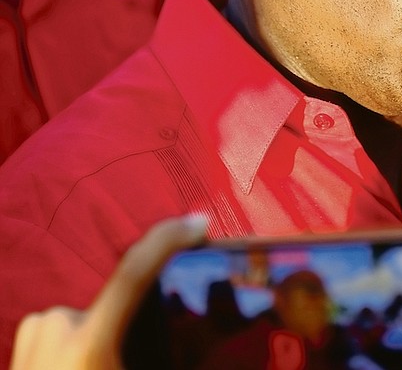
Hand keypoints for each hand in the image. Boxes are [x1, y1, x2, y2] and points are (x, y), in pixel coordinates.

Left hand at [9, 215, 207, 369]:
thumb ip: (159, 360)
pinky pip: (64, 328)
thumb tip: (203, 363)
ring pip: (89, 317)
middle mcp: (58, 327)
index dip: (168, 239)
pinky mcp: (21, 339)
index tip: (200, 223)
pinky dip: (78, 345)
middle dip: (130, 326)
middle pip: (114, 305)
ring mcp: (35, 332)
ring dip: (101, 338)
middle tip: (128, 362)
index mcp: (89, 346)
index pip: (134, 272)